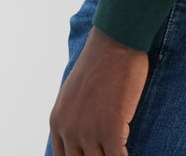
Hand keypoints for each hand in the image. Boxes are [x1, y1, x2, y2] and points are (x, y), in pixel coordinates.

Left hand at [49, 26, 148, 155]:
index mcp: (57, 121)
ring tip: (118, 150)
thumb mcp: (73, 92)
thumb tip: (79, 138)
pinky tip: (127, 151)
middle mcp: (69, 130)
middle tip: (106, 151)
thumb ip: (71, 117)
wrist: (115, 41)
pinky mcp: (111, 130)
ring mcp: (89, 132)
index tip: (93, 155)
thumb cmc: (100, 62)